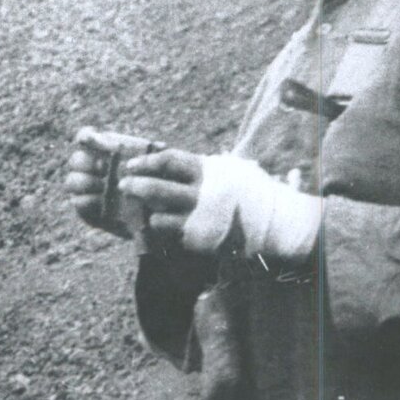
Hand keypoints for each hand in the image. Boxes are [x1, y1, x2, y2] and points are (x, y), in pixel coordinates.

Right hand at [65, 127, 167, 239]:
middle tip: (103, 167)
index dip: (85, 136)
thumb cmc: (158, 185)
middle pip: (76, 159)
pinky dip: (88, 201)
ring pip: (72, 181)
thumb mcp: (159, 168)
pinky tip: (101, 201)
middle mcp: (90, 168)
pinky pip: (77, 202)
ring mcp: (85, 189)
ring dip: (86, 182)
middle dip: (86, 162)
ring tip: (103, 186)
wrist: (156, 215)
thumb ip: (155, 157)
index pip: (85, 137)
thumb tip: (158, 146)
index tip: (92, 137)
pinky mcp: (86, 210)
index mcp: (104, 150)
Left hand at [124, 152, 322, 261]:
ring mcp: (201, 219)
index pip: (168, 161)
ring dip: (146, 212)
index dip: (145, 162)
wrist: (276, 224)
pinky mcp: (201, 240)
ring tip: (142, 209)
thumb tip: (175, 159)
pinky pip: (170, 236)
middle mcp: (203, 194)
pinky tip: (156, 228)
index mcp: (209, 170)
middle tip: (123, 185)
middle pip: (157, 188)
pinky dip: (160, 231)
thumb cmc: (252, 193)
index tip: (131, 165)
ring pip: (158, 216)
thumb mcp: (232, 169)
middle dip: (135, 186)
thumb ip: (205, 165)